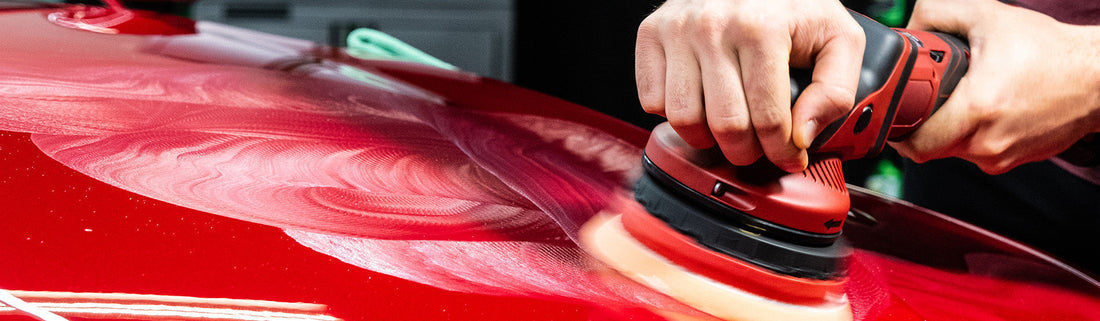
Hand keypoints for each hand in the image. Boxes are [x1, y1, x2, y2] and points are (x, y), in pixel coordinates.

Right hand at [635, 0, 864, 171]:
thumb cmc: (793, 6)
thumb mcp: (837, 39)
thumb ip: (835, 91)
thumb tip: (802, 136)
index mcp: (761, 28)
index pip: (768, 119)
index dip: (783, 151)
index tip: (789, 157)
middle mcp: (713, 26)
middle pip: (725, 125)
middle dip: (746, 151)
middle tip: (757, 146)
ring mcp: (677, 29)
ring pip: (683, 118)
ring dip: (706, 137)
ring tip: (726, 127)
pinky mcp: (651, 33)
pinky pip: (652, 99)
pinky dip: (672, 112)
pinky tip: (699, 100)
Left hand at [892, 0, 1099, 173]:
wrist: (1098, 77)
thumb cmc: (1050, 51)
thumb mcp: (988, 16)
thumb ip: (938, 13)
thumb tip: (910, 28)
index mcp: (977, 109)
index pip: (915, 143)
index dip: (898, 129)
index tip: (896, 112)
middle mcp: (988, 141)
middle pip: (929, 149)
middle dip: (920, 125)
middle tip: (924, 102)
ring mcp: (1002, 156)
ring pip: (953, 151)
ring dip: (948, 129)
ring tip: (961, 99)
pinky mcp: (1015, 161)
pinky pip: (978, 153)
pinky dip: (973, 134)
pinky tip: (984, 110)